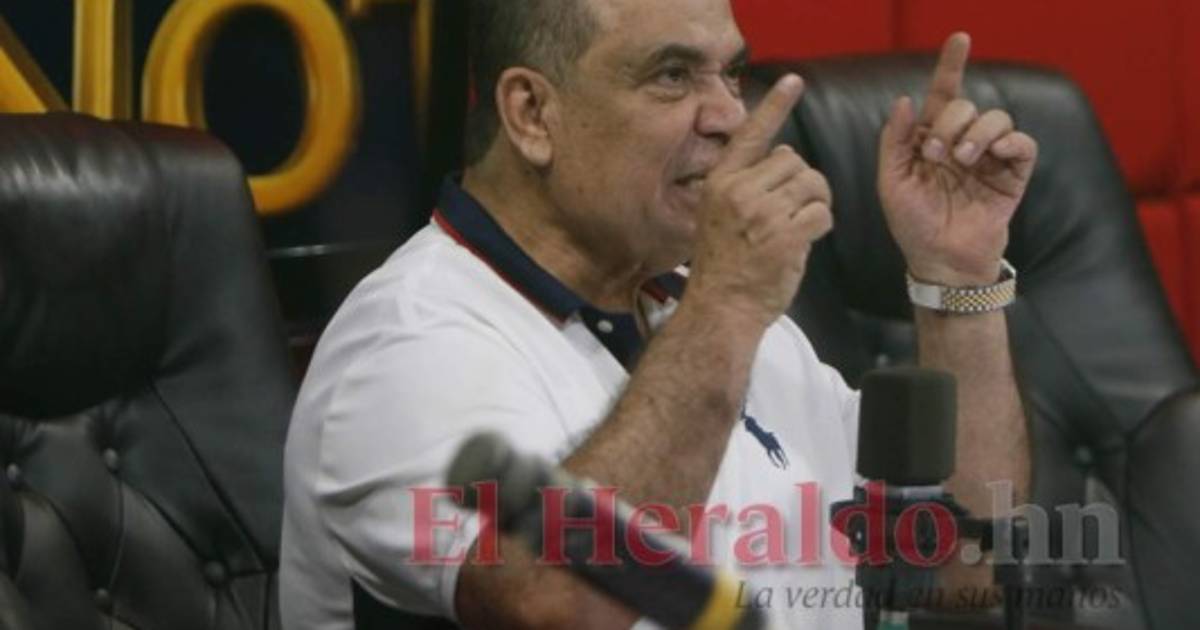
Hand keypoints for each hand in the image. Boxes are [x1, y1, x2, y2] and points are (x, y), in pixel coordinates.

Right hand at [688, 74, 833, 328]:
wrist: (721, 310)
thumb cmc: (724, 268)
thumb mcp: (719, 216)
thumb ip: (745, 187)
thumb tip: (784, 162)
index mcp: (721, 182)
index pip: (752, 135)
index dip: (776, 106)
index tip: (794, 81)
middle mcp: (739, 191)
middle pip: (793, 160)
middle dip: (803, 182)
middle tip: (794, 211)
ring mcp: (762, 212)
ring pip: (812, 183)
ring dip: (816, 203)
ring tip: (801, 226)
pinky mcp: (786, 234)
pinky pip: (822, 212)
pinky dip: (821, 225)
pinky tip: (805, 240)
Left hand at [878, 33, 1037, 286]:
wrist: (940, 261)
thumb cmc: (912, 225)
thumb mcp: (892, 183)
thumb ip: (895, 141)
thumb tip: (904, 100)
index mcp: (931, 140)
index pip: (943, 95)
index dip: (951, 65)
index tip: (959, 38)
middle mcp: (961, 143)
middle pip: (966, 105)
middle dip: (949, 122)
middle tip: (935, 153)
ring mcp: (989, 158)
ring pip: (996, 118)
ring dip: (977, 132)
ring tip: (960, 160)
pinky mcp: (1013, 175)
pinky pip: (1022, 143)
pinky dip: (1009, 142)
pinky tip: (992, 155)